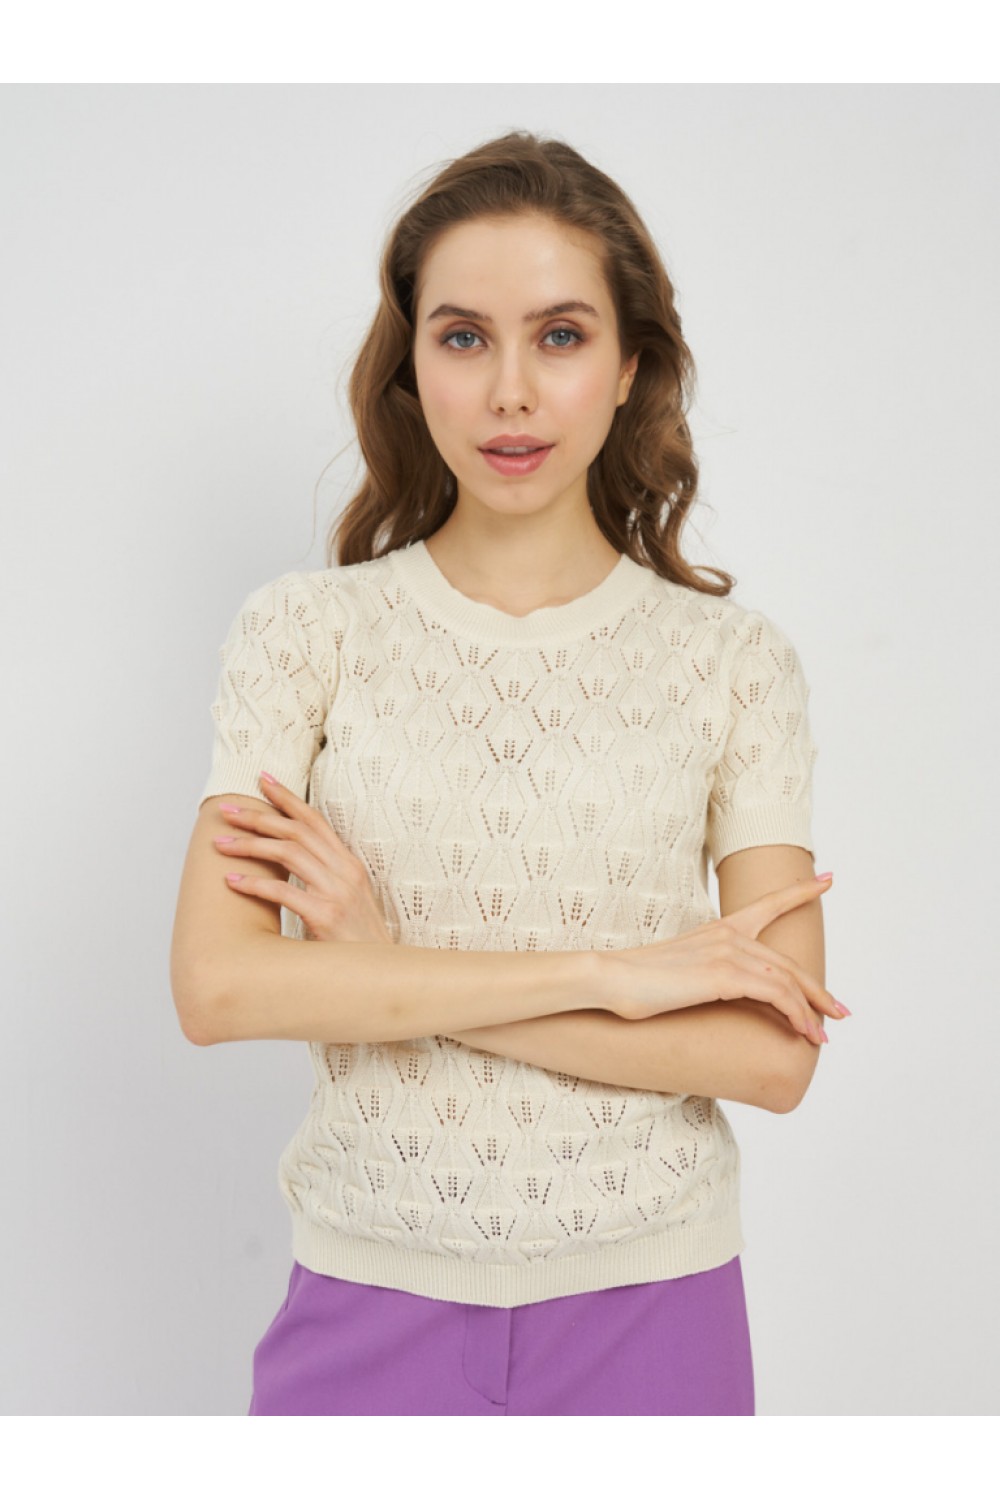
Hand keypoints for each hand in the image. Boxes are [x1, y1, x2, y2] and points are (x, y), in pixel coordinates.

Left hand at [214, 774, 394, 944]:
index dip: (287, 798)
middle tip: (226, 810)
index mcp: (349, 865)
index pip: (315, 820)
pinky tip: (231, 882)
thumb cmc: (354, 942)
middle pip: (296, 831)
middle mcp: (345, 872)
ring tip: (220, 844)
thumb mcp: (344, 900)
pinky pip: (282, 891)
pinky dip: (254, 884)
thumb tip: (285, 861)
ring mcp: (337, 893)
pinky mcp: (325, 916)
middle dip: (258, 816)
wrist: (377, 975)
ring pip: (287, 854)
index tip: (262, 780)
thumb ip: (322, 878)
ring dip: (249, 845)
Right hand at [605, 875, 842, 1043]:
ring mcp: (727, 953)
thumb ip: (705, 974)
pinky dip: (795, 1014)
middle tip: (839, 1011)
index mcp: (718, 929)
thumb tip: (715, 993)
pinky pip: (775, 994)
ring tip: (821, 1036)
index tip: (827, 880)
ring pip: (787, 981)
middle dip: (818, 990)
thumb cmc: (636, 982)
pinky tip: (801, 1032)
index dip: (799, 892)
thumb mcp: (680, 973)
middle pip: (788, 962)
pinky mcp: (723, 975)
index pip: (768, 905)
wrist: (610, 979)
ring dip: (809, 1011)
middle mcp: (728, 936)